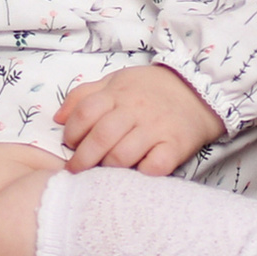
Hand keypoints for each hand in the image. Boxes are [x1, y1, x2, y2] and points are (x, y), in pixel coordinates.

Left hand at [56, 64, 222, 175]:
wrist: (198, 90)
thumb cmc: (149, 89)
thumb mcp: (115, 81)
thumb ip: (84, 96)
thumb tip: (57, 118)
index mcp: (117, 94)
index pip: (86, 112)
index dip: (72, 132)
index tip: (70, 145)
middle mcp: (135, 110)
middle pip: (101, 137)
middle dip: (83, 159)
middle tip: (76, 170)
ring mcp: (156, 128)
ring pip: (123, 155)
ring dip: (108, 168)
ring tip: (104, 172)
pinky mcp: (175, 146)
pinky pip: (155, 166)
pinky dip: (142, 173)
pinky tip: (135, 173)